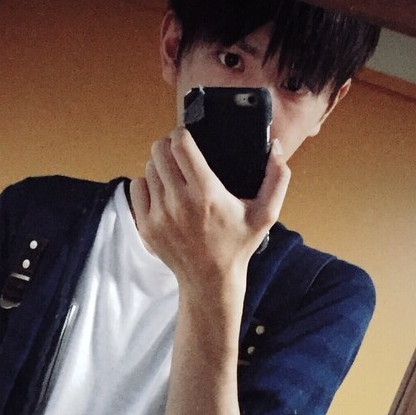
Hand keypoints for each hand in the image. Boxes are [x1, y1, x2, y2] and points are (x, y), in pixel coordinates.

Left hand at [129, 129, 289, 297]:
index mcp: (206, 194)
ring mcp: (159, 216)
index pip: (180, 144)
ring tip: (173, 175)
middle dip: (169, 146)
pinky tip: (161, 191)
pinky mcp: (146, 226)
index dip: (182, 134)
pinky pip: (137, 187)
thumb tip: (277, 146)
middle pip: (159, 150)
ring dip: (159, 166)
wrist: (210, 281)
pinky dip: (147, 184)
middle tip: (179, 153)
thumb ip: (278, 178)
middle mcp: (179, 203)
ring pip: (148, 167)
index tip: (188, 137)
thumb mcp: (266, 214)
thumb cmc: (237, 245)